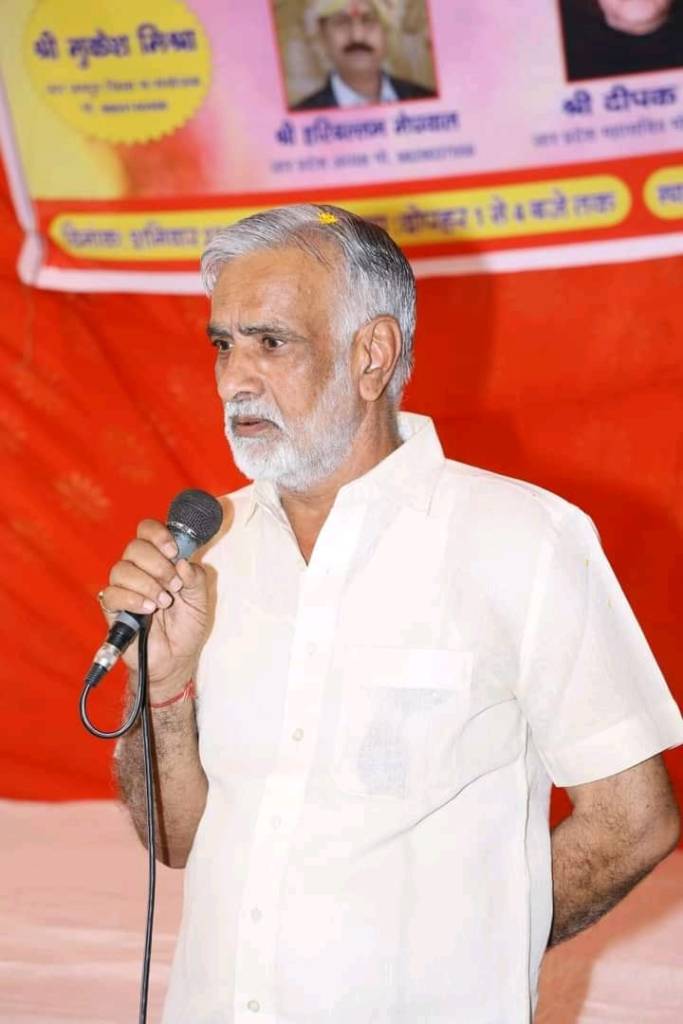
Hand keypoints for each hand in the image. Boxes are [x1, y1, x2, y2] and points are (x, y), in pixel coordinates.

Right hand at [99, 518, 209, 695]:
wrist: (176, 659)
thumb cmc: (187, 627)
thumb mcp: (201, 600)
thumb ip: (196, 578)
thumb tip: (183, 562)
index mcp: (161, 560)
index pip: (148, 531)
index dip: (158, 534)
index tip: (173, 551)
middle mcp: (140, 569)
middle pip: (134, 547)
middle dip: (157, 564)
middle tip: (173, 585)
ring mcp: (124, 588)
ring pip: (121, 569)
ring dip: (146, 584)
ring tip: (162, 602)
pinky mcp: (112, 608)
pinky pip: (111, 594)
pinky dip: (131, 599)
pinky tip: (147, 610)